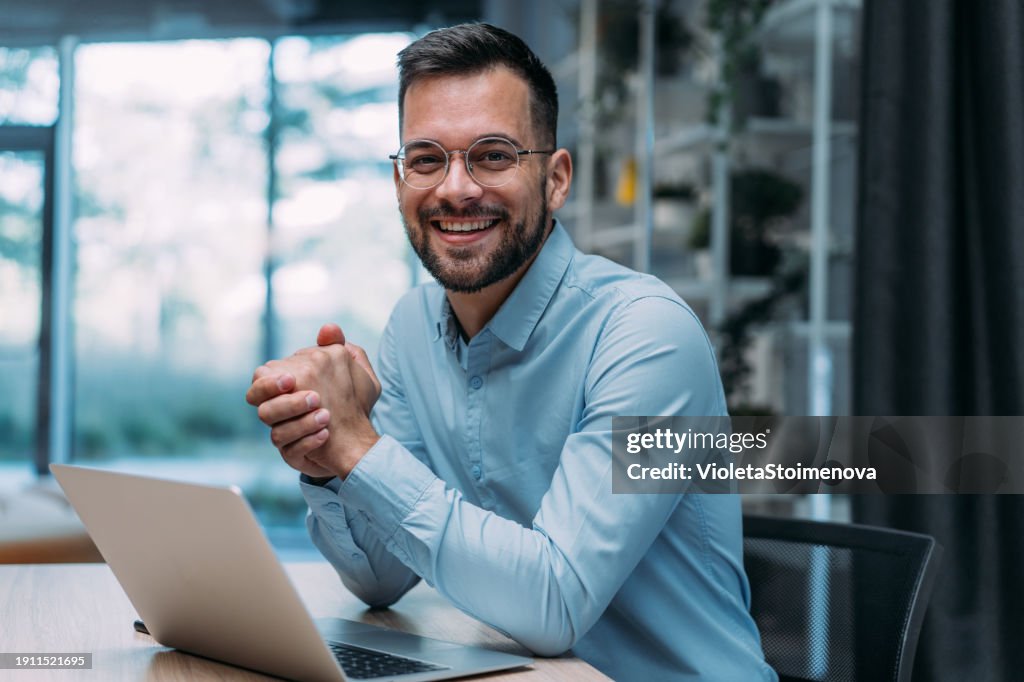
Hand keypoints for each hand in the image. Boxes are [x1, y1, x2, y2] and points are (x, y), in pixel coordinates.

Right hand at [246, 324, 381, 478]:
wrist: (358, 437)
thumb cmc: (351, 400)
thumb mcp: (351, 371)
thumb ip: (338, 348)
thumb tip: (328, 328)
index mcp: (287, 388)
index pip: (262, 380)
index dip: (271, 381)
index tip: (293, 379)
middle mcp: (280, 413)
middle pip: (261, 408)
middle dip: (284, 402)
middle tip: (314, 397)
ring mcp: (285, 437)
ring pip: (274, 433)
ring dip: (300, 423)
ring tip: (326, 416)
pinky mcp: (294, 457)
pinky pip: (291, 453)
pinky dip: (308, 442)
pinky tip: (326, 434)